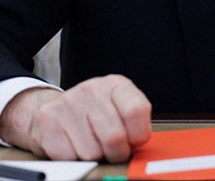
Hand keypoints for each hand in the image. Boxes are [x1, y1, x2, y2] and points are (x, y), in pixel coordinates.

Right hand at [0, 75, 150, 161]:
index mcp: (116, 84)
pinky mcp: (47, 121)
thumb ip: (135, 121)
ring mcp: (67, 104)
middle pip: (115, 137)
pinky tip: (74, 146)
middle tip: (113, 151)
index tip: (134, 142)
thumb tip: (139, 143)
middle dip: (117, 153)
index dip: (138, 136)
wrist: (54, 110)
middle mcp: (91, 89)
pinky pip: (68, 157)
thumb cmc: (94, 113)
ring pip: (92, 152)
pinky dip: (74, 159)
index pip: (136, 111)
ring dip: (94, 156)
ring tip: (91, 144)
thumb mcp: (120, 108)